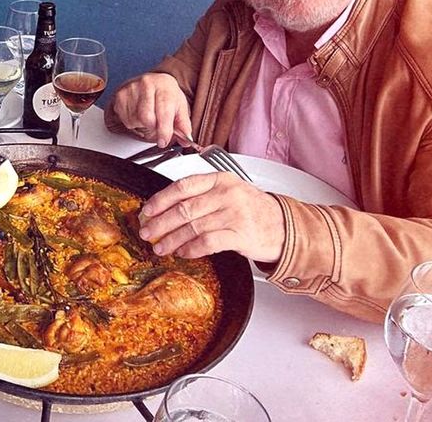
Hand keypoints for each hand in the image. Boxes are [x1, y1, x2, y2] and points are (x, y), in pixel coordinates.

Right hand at [110, 73, 191, 146]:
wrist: (151, 83)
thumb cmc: (166, 96)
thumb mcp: (179, 107)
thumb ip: (183, 125)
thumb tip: (186, 141)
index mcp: (165, 84)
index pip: (164, 111)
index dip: (164, 130)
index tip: (163, 141)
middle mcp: (147, 83)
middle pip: (146, 117)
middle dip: (152, 127)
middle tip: (156, 127)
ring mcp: (131, 88)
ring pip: (135, 120)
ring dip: (142, 125)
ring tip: (148, 116)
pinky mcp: (120, 96)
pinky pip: (125, 119)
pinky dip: (133, 122)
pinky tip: (138, 113)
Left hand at [137, 173, 285, 262]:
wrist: (284, 226)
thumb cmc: (253, 210)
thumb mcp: (228, 192)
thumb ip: (201, 196)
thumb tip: (166, 209)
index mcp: (219, 180)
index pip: (182, 186)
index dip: (160, 199)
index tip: (147, 211)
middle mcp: (226, 194)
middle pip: (183, 209)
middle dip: (160, 223)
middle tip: (147, 232)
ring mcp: (234, 214)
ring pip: (192, 227)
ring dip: (171, 239)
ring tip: (161, 247)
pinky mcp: (240, 235)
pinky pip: (207, 243)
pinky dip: (190, 249)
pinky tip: (182, 252)